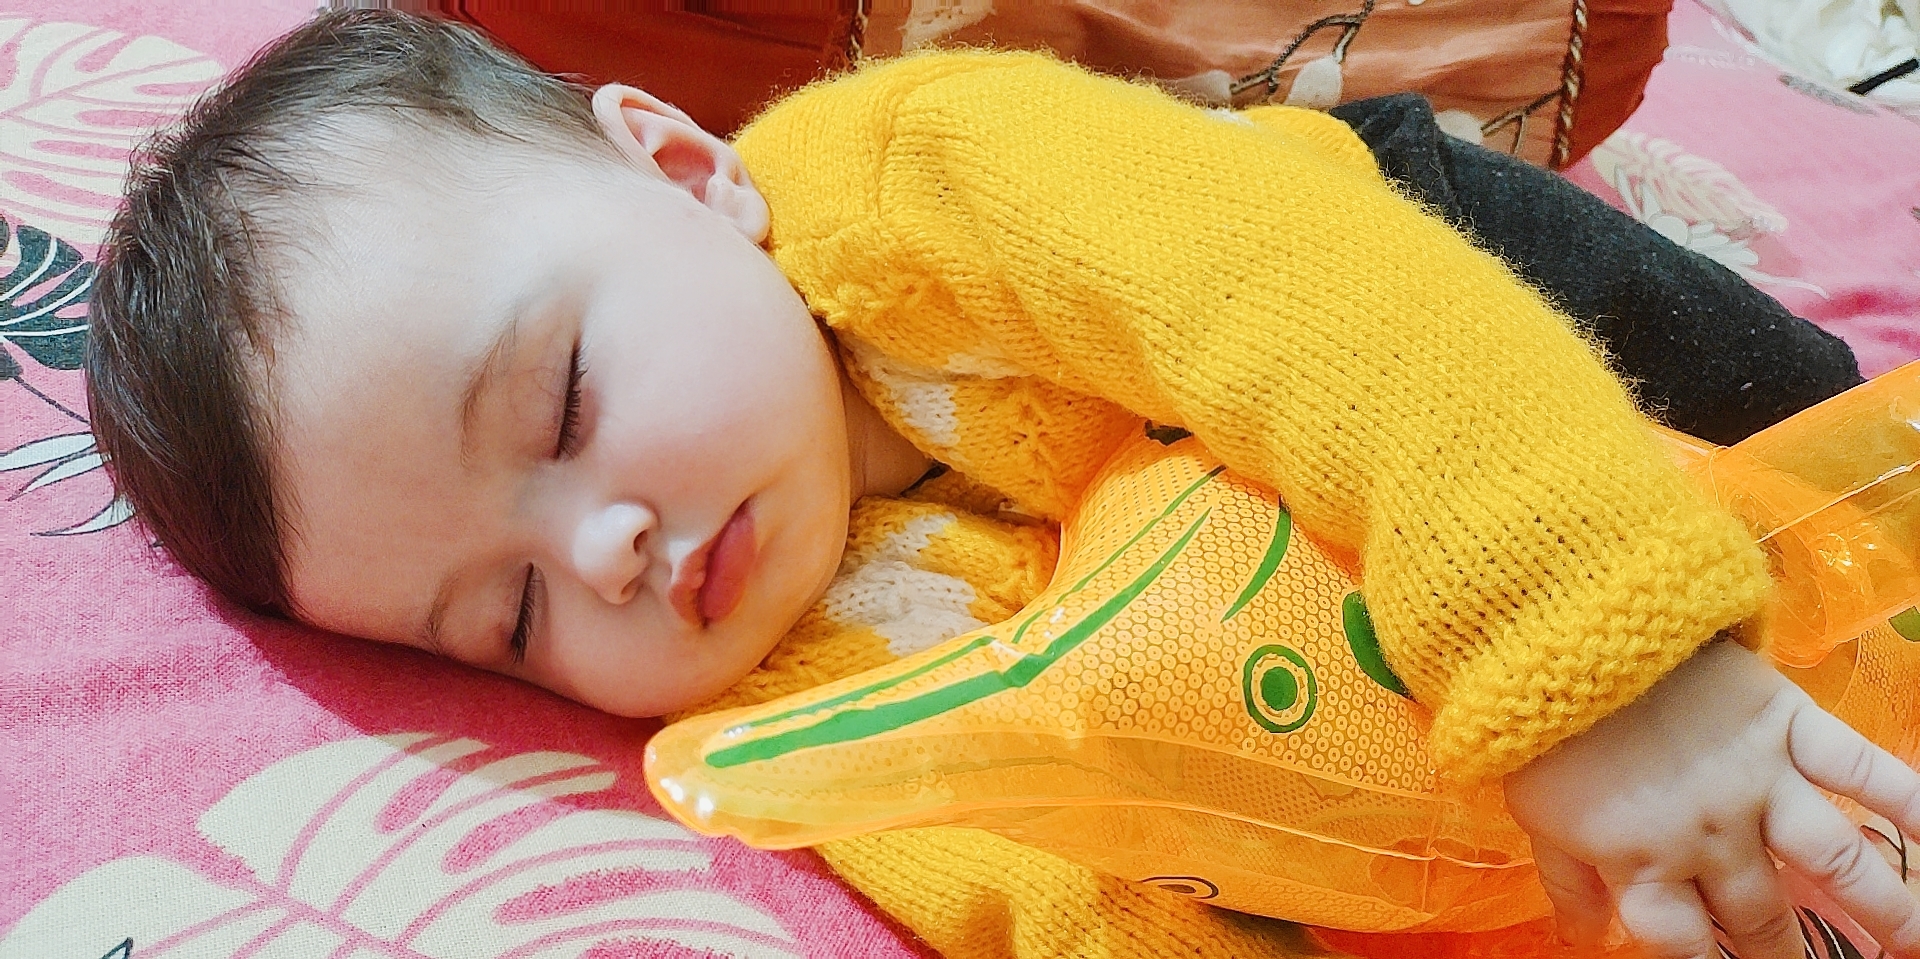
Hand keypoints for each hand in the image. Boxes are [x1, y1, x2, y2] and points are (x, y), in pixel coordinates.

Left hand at [1504, 639, 1919, 958]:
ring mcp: (1758, 780)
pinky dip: (1907, 799)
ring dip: (1883, 904)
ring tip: (1912, 937)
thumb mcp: (1535, 813)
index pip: (1685, 942)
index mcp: (1642, 863)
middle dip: (1781, 948)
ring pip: (1835, 859)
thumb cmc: (1540, 725)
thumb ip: (1566, 880)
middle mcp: (1711, 837)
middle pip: (1758, 914)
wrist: (1563, 634)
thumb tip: (1584, 937)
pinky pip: (1860, 766)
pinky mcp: (1787, 721)